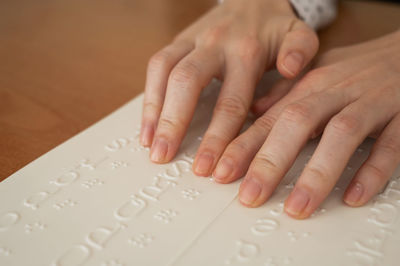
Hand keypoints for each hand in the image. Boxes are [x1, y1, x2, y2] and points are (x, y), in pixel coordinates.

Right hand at [140, 0, 318, 177]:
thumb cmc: (275, 28)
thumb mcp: (299, 34)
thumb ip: (300, 51)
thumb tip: (290, 69)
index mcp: (247, 51)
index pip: (231, 101)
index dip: (218, 137)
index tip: (211, 167)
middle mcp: (215, 44)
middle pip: (187, 83)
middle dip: (175, 124)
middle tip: (165, 157)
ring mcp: (192, 41)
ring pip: (164, 72)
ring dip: (154, 111)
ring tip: (151, 146)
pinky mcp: (178, 41)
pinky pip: (156, 66)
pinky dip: (149, 97)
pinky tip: (147, 125)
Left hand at [213, 30, 399, 218]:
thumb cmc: (357, 69)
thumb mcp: (315, 75)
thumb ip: (284, 96)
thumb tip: (252, 114)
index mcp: (310, 86)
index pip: (270, 119)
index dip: (243, 147)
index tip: (221, 173)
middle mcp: (336, 93)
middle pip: (297, 123)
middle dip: (270, 162)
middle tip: (250, 196)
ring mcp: (370, 103)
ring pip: (341, 134)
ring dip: (317, 173)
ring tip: (297, 207)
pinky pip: (390, 144)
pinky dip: (373, 170)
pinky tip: (354, 196)